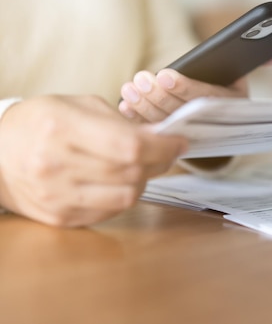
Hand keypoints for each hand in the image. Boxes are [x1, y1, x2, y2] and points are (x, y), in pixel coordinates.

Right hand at [0, 95, 187, 226]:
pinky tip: (119, 180)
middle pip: (133, 172)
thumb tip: (162, 134)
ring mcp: (56, 196)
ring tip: (141, 166)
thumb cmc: (40, 123)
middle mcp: (56, 165)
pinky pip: (110, 212)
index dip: (164, 145)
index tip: (179, 140)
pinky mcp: (60, 218)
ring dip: (144, 180)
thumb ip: (121, 121)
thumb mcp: (77, 105)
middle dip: (160, 161)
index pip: (130, 146)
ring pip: (127, 196)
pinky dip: (123, 195)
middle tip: (166, 151)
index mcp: (61, 127)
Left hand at [117, 49, 271, 122]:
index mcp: (234, 107)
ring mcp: (195, 136)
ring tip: (130, 88)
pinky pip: (156, 134)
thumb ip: (263, 58)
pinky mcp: (177, 143)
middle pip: (184, 112)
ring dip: (146, 107)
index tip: (164, 75)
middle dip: (159, 96)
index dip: (187, 88)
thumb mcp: (245, 73)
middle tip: (139, 79)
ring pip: (168, 123)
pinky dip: (139, 120)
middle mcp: (216, 125)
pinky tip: (127, 107)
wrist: (221, 121)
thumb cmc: (228, 87)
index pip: (210, 99)